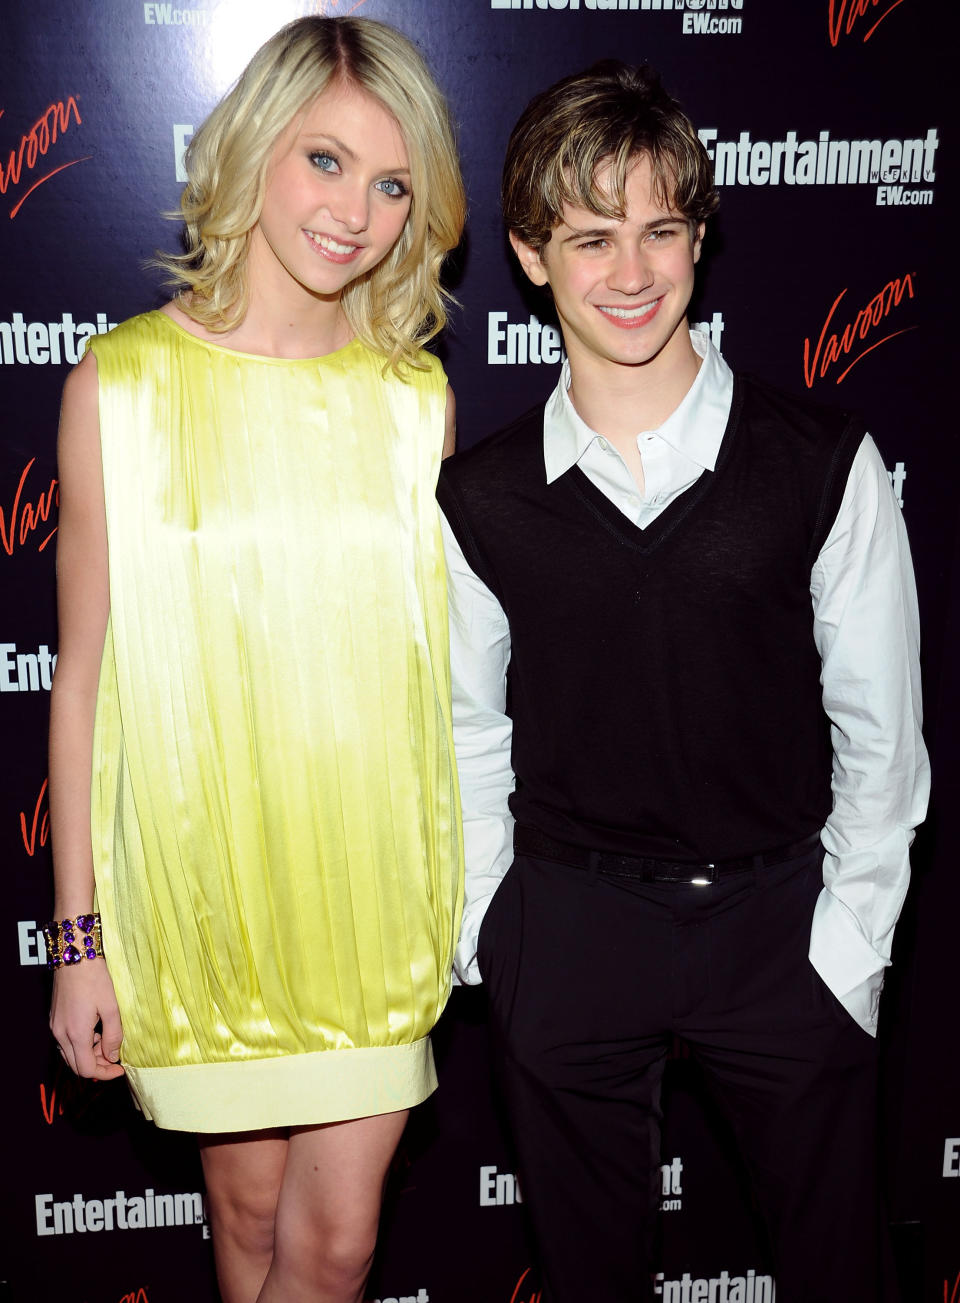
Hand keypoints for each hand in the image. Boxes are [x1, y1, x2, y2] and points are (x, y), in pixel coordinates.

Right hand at [50, 959, 124, 1079]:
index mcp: (76, 1034)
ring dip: (89, 1055)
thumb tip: (113, 1056)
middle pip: (77, 1065)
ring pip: (70, 1055)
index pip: (87, 1069)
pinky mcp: (55, 1020)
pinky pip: (66, 1043)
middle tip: (115, 1058)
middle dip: (98, 1066)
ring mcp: (55, 1027)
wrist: (74, 957)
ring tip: (107, 1041)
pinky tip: (94, 1032)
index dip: (105, 1074)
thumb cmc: (94, 979)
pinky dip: (81, 1045)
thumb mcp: (111, 1007)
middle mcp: (61, 1034)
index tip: (120, 1069)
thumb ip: (113, 1035)